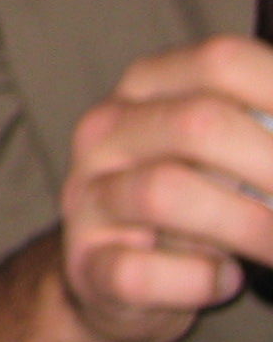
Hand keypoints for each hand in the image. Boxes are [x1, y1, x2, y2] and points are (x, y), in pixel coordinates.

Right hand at [58, 35, 272, 341]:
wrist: (118, 277)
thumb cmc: (198, 204)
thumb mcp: (229, 155)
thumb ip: (263, 134)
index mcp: (147, 88)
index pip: (222, 62)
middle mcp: (107, 132)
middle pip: (199, 122)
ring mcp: (89, 196)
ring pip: (165, 193)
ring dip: (246, 227)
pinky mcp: (86, 262)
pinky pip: (140, 271)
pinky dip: (197, 279)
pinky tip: (222, 278)